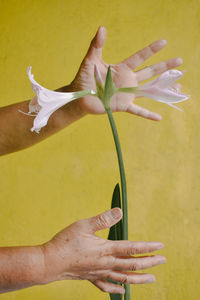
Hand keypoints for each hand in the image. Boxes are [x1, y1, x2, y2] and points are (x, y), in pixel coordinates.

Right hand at [41, 208, 165, 293]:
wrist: (49, 263)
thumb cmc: (65, 243)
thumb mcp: (84, 225)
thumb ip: (103, 219)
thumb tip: (119, 212)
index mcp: (106, 249)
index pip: (132, 248)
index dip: (148, 247)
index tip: (160, 246)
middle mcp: (106, 263)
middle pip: (132, 265)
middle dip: (149, 263)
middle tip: (162, 261)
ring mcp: (99, 273)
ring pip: (124, 278)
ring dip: (139, 279)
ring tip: (151, 279)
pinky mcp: (91, 278)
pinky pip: (107, 287)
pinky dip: (117, 290)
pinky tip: (123, 292)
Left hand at [67, 26, 182, 120]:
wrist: (79, 96)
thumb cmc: (84, 77)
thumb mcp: (90, 60)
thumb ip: (96, 45)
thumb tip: (102, 28)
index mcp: (122, 69)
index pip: (140, 58)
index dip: (151, 50)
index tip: (163, 42)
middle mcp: (128, 80)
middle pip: (150, 72)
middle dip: (164, 66)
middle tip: (179, 60)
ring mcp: (127, 94)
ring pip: (148, 90)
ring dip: (163, 89)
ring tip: (179, 86)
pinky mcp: (123, 106)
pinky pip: (138, 110)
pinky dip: (148, 114)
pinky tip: (159, 118)